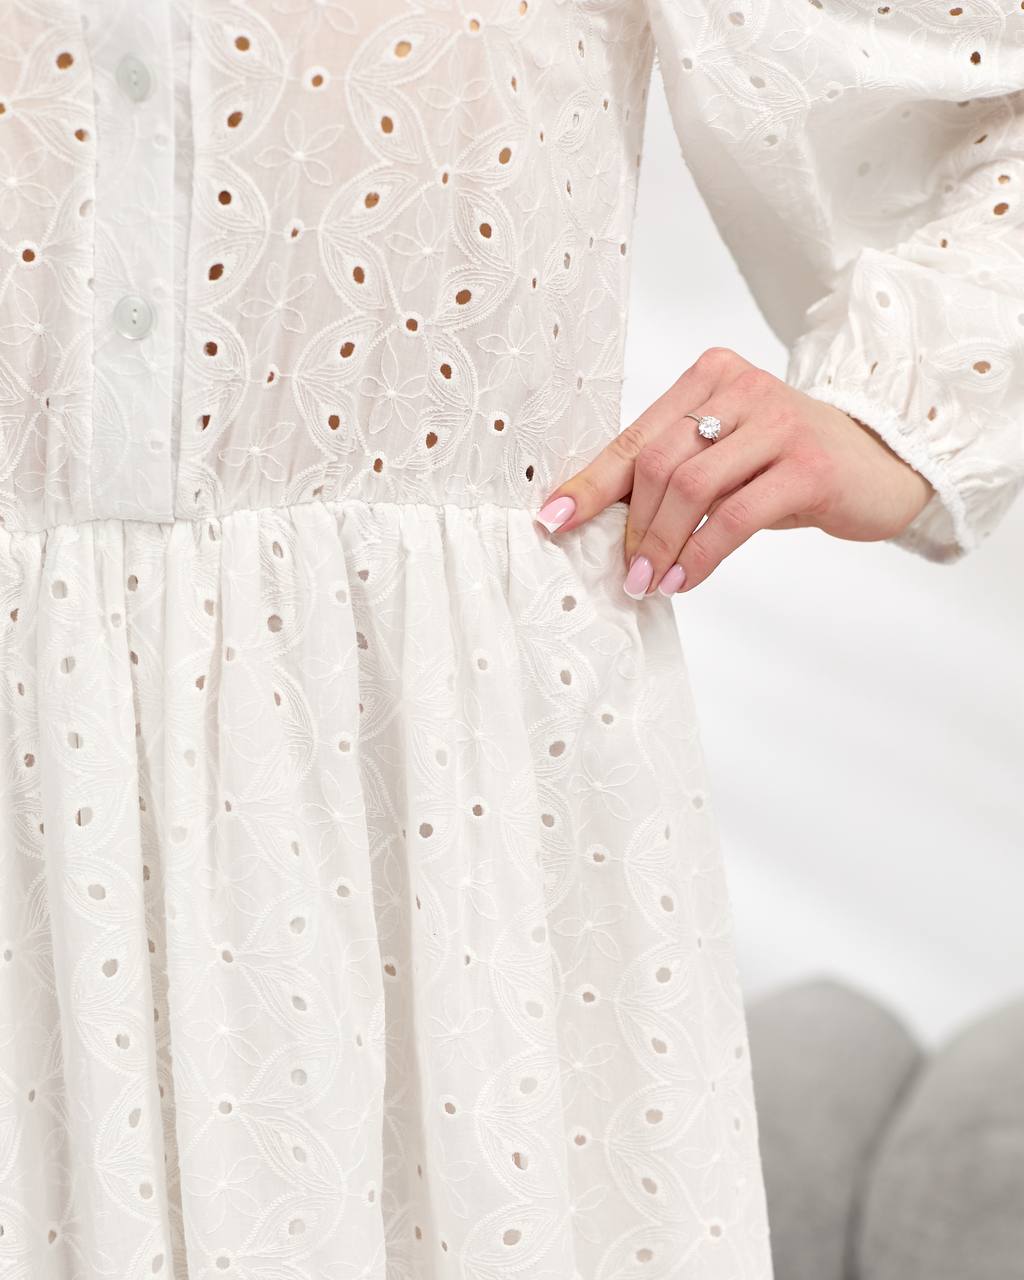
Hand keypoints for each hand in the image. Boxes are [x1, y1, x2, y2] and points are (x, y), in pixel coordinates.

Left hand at [532, 347, 933, 596]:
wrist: (881, 465)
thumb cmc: (788, 464)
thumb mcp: (726, 455)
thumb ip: (673, 471)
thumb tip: (597, 519)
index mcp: (711, 376)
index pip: (636, 435)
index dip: (590, 482)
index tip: (553, 519)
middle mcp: (742, 387)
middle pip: (657, 462)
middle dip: (632, 526)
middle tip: (624, 573)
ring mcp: (778, 422)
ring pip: (690, 487)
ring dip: (660, 545)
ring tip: (648, 582)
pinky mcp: (807, 466)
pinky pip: (734, 517)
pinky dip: (699, 555)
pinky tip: (685, 579)